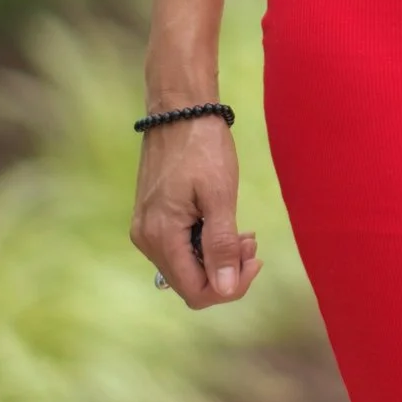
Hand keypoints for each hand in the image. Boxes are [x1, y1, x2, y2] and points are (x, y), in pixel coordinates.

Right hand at [130, 118, 258, 310]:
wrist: (180, 110)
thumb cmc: (202, 147)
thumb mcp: (220, 196)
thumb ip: (222, 245)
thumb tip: (225, 289)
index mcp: (161, 236)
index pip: (196, 292)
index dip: (229, 287)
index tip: (255, 259)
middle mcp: (146, 239)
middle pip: (190, 284)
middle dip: (226, 272)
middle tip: (251, 242)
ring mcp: (146, 229)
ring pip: (186, 267)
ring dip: (217, 258)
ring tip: (244, 234)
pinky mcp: (152, 218)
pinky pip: (179, 248)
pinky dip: (205, 245)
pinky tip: (224, 226)